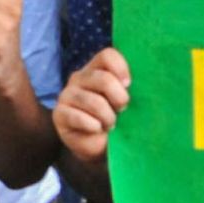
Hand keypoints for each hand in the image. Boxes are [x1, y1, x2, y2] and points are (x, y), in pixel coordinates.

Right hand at [51, 48, 131, 165]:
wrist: (100, 146)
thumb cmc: (117, 120)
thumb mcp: (126, 101)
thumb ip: (130, 87)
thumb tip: (144, 81)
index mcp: (97, 69)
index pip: (107, 55)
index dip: (121, 68)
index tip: (129, 85)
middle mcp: (79, 78)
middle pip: (104, 79)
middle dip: (119, 99)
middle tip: (122, 111)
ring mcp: (66, 95)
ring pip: (94, 102)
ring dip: (108, 118)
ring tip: (110, 125)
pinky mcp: (59, 114)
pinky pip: (79, 117)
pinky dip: (94, 127)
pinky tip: (96, 130)